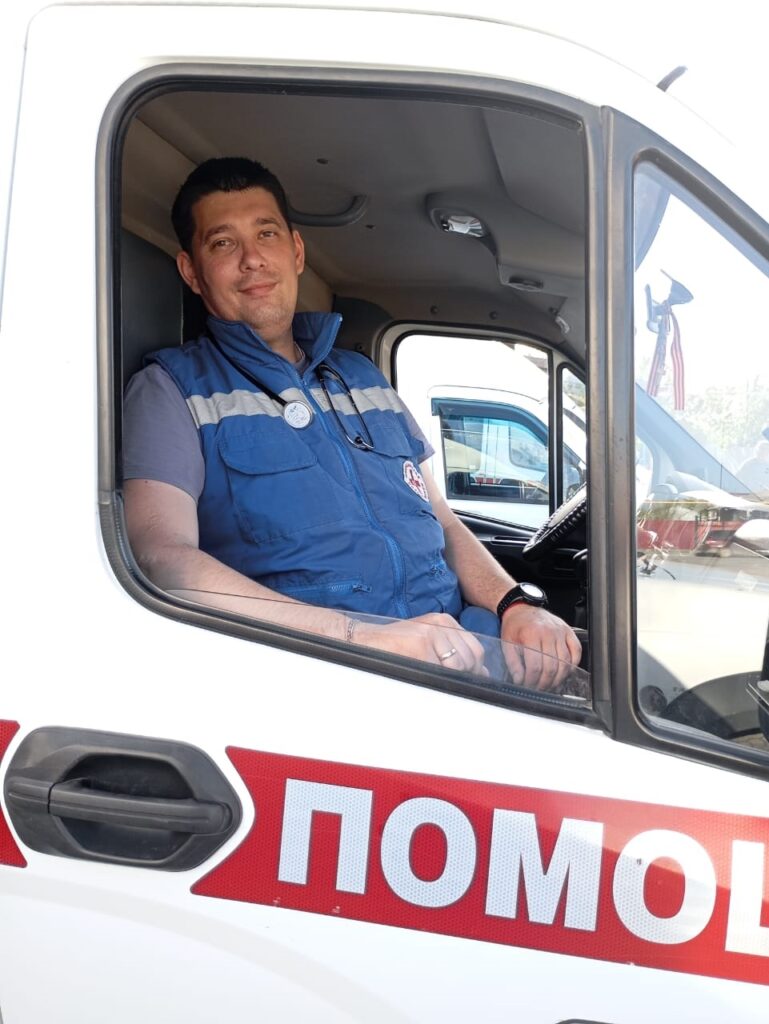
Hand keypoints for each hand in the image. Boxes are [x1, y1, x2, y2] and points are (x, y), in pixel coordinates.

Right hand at [352, 613, 486, 674]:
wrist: (364, 640)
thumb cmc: (395, 644)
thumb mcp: (428, 640)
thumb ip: (454, 651)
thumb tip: (482, 672)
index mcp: (445, 621)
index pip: (476, 649)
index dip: (474, 668)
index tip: (465, 679)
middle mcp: (441, 625)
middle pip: (470, 659)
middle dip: (463, 676)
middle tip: (444, 681)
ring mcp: (431, 635)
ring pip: (458, 667)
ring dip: (448, 679)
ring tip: (429, 676)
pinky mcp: (421, 646)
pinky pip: (440, 673)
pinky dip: (434, 680)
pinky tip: (420, 675)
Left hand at [499, 604, 581, 690]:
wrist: (522, 608)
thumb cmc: (515, 626)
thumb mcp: (507, 643)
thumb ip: (513, 663)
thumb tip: (520, 680)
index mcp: (531, 634)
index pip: (535, 666)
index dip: (532, 680)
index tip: (527, 685)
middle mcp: (548, 632)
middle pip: (551, 667)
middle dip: (545, 683)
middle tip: (538, 688)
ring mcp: (560, 632)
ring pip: (565, 662)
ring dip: (558, 678)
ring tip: (549, 683)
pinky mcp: (569, 631)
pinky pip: (576, 652)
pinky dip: (572, 665)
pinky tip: (564, 672)